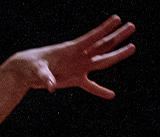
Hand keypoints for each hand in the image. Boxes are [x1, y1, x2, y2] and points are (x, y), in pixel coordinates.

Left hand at [8, 15, 137, 97]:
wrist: (26, 71)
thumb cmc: (31, 66)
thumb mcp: (37, 70)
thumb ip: (46, 77)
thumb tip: (51, 87)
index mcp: (71, 49)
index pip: (92, 37)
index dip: (105, 28)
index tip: (117, 19)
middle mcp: (79, 56)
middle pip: (103, 45)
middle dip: (117, 36)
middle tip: (132, 26)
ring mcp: (79, 67)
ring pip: (102, 60)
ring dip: (117, 55)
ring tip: (132, 46)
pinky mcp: (75, 79)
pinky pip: (91, 86)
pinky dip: (100, 91)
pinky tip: (111, 95)